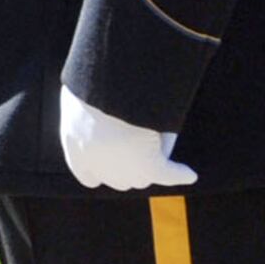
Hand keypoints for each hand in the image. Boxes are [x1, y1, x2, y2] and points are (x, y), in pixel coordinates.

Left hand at [59, 87, 197, 190]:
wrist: (108, 93)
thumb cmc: (94, 84)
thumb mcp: (84, 95)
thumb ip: (92, 111)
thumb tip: (109, 116)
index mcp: (74, 145)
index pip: (86, 172)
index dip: (98, 171)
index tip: (106, 166)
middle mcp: (97, 164)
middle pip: (118, 179)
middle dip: (128, 170)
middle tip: (139, 149)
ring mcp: (123, 168)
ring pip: (141, 177)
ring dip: (152, 166)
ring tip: (159, 137)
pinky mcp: (148, 167)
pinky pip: (168, 174)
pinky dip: (180, 174)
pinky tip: (189, 174)